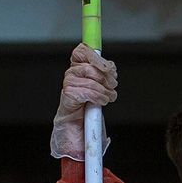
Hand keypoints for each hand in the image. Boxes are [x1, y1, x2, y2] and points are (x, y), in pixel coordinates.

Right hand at [51, 43, 117, 159]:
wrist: (78, 131)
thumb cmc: (88, 110)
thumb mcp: (100, 88)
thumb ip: (103, 75)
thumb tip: (110, 67)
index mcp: (78, 69)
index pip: (82, 51)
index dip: (95, 55)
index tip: (108, 66)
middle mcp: (71, 74)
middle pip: (90, 64)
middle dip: (106, 75)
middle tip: (113, 85)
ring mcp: (68, 85)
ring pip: (91, 79)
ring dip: (104, 89)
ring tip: (109, 97)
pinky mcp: (68, 96)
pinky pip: (87, 91)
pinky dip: (98, 97)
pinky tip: (102, 102)